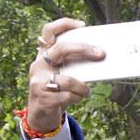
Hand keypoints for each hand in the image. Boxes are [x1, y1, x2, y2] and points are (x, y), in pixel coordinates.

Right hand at [27, 17, 105, 132]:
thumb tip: (99, 59)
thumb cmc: (57, 91)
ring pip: (66, 80)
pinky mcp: (43, 98)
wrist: (40, 115)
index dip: (64, 25)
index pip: (49, 32)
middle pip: (60, 49)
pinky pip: (67, 96)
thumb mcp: (62, 74)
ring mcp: (38, 81)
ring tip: (87, 91)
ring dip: (82, 87)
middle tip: (101, 53)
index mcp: (44, 55)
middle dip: (83, 49)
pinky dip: (77, 98)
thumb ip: (73, 66)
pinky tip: (79, 98)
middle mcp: (39, 65)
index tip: (82, 25)